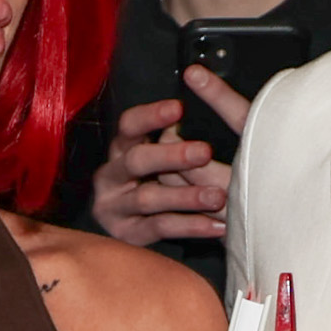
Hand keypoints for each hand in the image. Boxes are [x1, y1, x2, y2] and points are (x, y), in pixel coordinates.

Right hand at [92, 71, 248, 245]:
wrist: (125, 243)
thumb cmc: (159, 186)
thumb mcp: (164, 157)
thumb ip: (175, 135)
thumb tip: (199, 87)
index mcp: (122, 150)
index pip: (129, 126)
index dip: (151, 116)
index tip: (178, 108)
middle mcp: (112, 176)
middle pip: (136, 160)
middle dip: (171, 156)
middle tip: (204, 152)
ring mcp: (115, 207)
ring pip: (148, 198)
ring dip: (186, 196)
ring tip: (218, 196)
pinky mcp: (126, 236)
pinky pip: (159, 229)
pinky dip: (191, 226)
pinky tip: (217, 225)